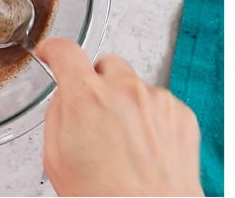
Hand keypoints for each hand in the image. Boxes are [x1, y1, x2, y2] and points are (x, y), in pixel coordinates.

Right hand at [36, 38, 201, 195]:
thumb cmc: (106, 195)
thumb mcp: (57, 159)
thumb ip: (58, 116)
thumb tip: (65, 99)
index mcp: (87, 98)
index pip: (66, 52)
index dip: (55, 51)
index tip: (54, 53)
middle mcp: (125, 90)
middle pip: (106, 65)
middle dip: (98, 85)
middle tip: (97, 117)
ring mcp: (157, 99)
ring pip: (135, 85)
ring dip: (127, 104)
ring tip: (125, 143)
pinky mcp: (181, 112)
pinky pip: (160, 103)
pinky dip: (151, 119)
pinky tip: (145, 147)